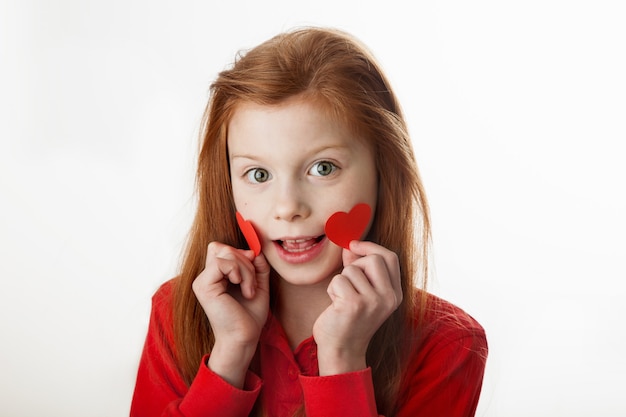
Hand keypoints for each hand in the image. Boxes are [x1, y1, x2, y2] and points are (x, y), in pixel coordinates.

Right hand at [192, 242, 269, 386]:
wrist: (244, 338)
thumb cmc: (250, 315)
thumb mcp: (258, 283)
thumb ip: (257, 265)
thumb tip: (255, 250)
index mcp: (215, 276)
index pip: (222, 248)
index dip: (240, 253)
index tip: (254, 268)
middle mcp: (206, 277)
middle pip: (224, 248)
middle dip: (246, 262)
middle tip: (252, 284)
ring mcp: (202, 281)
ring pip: (225, 254)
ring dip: (246, 270)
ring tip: (250, 290)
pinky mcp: (203, 286)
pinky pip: (221, 263)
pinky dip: (239, 273)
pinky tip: (244, 290)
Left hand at [313, 240, 401, 375]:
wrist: (342, 351)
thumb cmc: (349, 320)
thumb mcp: (363, 293)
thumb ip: (360, 269)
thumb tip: (351, 246)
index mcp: (395, 295)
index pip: (390, 257)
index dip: (371, 246)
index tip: (354, 245)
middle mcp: (388, 298)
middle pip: (373, 259)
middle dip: (354, 265)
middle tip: (348, 282)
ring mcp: (373, 302)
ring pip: (352, 270)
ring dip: (340, 281)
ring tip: (341, 299)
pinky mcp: (354, 305)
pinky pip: (338, 280)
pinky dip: (332, 290)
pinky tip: (335, 306)